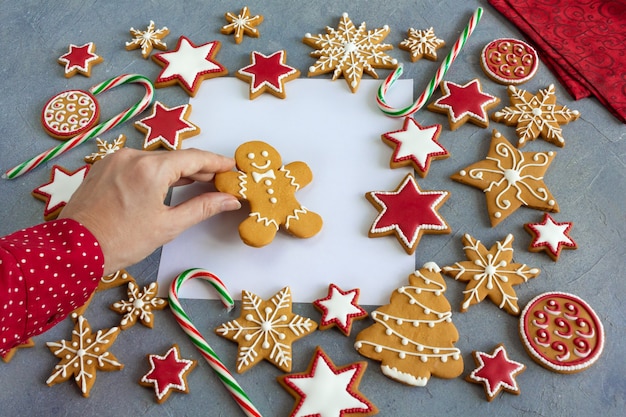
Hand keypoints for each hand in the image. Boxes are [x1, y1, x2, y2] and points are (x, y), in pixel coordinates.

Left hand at [60, 148, 240, 274]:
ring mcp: (115, 160)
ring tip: (197, 183)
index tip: (232, 167)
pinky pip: (138, 164)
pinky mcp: (104, 167)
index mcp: (150, 168)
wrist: (74, 251)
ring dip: (177, 170)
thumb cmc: (122, 241)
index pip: (194, 158)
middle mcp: (132, 156)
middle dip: (198, 168)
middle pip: (175, 157)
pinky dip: (156, 171)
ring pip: (156, 160)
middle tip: (219, 180)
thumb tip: (229, 200)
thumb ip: (202, 208)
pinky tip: (166, 184)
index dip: (216, 162)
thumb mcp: (168, 226)